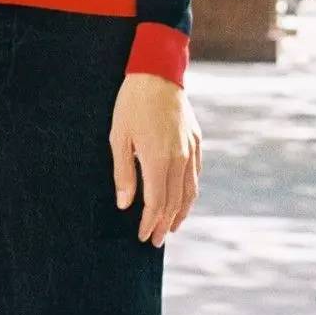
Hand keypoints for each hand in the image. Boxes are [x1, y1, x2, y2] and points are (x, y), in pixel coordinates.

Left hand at [110, 73, 201, 246]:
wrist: (158, 73)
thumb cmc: (131, 104)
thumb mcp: (119, 138)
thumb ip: (123, 173)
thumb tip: (125, 204)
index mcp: (158, 160)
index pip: (156, 203)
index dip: (150, 223)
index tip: (144, 237)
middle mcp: (179, 159)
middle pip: (174, 202)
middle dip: (164, 224)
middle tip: (157, 241)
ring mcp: (191, 150)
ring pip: (189, 192)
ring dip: (180, 213)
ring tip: (172, 228)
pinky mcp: (197, 141)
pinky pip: (196, 175)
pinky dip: (190, 193)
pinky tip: (183, 200)